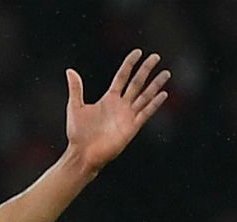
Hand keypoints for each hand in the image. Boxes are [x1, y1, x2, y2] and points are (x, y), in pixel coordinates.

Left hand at [64, 49, 170, 171]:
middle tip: (156, 56)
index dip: (130, 64)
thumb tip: (70, 71)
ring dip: (155, 85)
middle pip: (136, 83)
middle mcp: (121, 105)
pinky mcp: (131, 128)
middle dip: (146, 69)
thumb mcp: (75, 107)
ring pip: (145, 96)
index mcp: (109, 99)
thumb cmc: (78, 134)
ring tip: (166, 73)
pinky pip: (145, 113)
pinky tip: (163, 94)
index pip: (122, 76)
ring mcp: (127, 116)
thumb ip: (76, 89)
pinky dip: (154, 104)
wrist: (82, 154)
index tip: (138, 52)